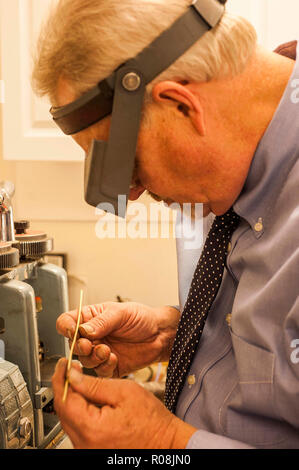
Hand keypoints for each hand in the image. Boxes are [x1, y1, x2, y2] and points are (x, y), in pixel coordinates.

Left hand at [52, 358, 195, 448]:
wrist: (165, 443)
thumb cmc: (151, 421)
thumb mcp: (124, 391)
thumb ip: (95, 384)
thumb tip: (72, 376)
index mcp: (91, 429)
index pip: (65, 399)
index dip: (61, 378)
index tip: (63, 364)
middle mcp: (85, 444)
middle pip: (63, 411)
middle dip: (65, 387)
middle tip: (70, 369)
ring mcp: (86, 449)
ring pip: (69, 419)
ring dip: (72, 399)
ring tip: (80, 381)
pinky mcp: (91, 450)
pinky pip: (78, 428)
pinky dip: (79, 411)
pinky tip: (88, 399)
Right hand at [56, 302, 179, 376]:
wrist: (160, 334)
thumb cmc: (141, 318)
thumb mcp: (121, 313)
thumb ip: (102, 322)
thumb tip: (83, 330)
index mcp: (90, 319)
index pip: (66, 322)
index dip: (66, 328)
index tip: (74, 331)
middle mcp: (91, 337)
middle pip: (72, 345)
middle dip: (80, 347)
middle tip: (89, 344)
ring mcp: (99, 353)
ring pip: (84, 361)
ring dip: (93, 357)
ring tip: (106, 350)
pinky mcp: (108, 367)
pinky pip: (99, 372)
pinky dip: (104, 366)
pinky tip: (114, 358)